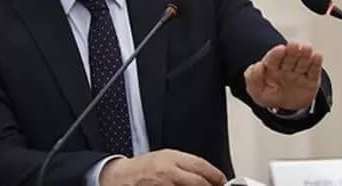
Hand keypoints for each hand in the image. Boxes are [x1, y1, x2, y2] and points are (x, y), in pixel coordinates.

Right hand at [100, 149, 226, 185]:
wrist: (119, 177)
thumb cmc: (141, 168)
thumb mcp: (164, 158)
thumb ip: (185, 164)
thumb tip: (206, 174)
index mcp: (171, 158)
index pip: (200, 165)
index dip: (216, 175)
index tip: (222, 181)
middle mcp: (168, 172)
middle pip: (198, 181)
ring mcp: (163, 185)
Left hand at [244, 42, 322, 110]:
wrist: (287, 109)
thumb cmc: (271, 96)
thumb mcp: (256, 91)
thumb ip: (252, 78)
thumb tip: (257, 66)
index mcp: (272, 68)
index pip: (273, 59)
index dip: (276, 53)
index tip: (280, 49)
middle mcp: (286, 68)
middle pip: (289, 58)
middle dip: (292, 51)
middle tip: (294, 45)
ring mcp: (299, 73)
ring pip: (302, 62)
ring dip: (305, 55)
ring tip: (307, 48)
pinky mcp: (311, 80)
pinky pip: (314, 71)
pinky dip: (316, 63)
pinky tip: (317, 56)